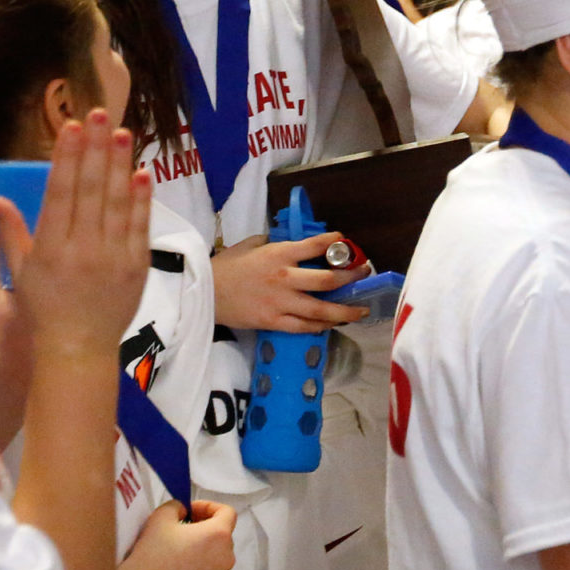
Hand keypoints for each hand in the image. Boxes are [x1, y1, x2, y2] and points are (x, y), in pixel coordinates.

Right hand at [0, 109, 151, 356]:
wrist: (79, 350)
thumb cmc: (43, 309)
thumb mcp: (20, 272)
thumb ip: (10, 233)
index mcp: (51, 248)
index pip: (60, 193)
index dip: (66, 157)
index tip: (71, 127)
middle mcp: (83, 248)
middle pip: (91, 189)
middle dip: (95, 148)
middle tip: (101, 114)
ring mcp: (113, 257)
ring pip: (118, 201)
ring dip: (120, 164)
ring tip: (122, 132)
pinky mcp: (136, 266)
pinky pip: (139, 225)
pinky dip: (141, 197)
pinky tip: (142, 171)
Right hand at [120, 500, 235, 569]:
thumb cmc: (154, 552)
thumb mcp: (163, 514)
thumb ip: (179, 504)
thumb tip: (184, 511)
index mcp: (219, 535)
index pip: (227, 512)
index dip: (209, 506)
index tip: (192, 510)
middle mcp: (225, 558)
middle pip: (223, 534)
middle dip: (206, 526)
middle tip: (184, 526)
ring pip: (217, 555)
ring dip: (204, 547)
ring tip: (181, 547)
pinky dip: (201, 566)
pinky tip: (180, 566)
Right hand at [212, 232, 370, 332]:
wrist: (204, 293)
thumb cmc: (226, 266)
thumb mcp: (250, 245)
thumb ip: (273, 244)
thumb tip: (292, 245)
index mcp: (279, 254)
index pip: (315, 245)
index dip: (335, 243)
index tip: (347, 243)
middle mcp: (285, 277)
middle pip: (328, 279)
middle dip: (351, 277)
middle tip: (364, 274)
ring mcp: (281, 303)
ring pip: (322, 309)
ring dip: (346, 310)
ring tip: (361, 310)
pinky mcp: (274, 322)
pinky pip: (305, 327)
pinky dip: (321, 326)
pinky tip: (332, 324)